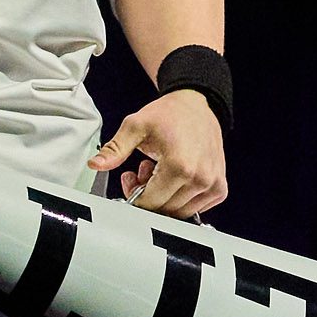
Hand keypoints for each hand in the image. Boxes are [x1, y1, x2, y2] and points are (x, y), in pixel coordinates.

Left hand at [87, 88, 226, 219]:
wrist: (197, 104)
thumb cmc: (169, 114)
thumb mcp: (136, 126)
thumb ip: (115, 149)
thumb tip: (96, 165)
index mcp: (179, 166)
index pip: (150, 203)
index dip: (135, 196)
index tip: (131, 179)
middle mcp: (200, 178)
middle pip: (164, 210)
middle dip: (149, 197)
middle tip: (142, 173)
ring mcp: (213, 185)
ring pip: (179, 212)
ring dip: (165, 199)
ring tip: (159, 173)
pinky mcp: (219, 189)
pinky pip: (196, 209)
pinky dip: (182, 199)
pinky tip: (175, 178)